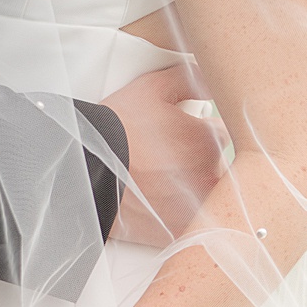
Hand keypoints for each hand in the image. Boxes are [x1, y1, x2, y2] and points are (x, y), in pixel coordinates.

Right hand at [98, 63, 229, 245]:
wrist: (83, 171)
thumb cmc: (115, 130)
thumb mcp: (150, 89)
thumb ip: (188, 78)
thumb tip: (209, 76)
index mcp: (206, 140)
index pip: (222, 133)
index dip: (203, 131)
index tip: (187, 134)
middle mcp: (208, 173)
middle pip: (221, 164)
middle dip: (202, 160)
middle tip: (174, 158)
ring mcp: (196, 205)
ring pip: (212, 193)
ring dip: (198, 186)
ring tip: (167, 181)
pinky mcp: (181, 230)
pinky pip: (199, 222)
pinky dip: (190, 214)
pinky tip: (169, 204)